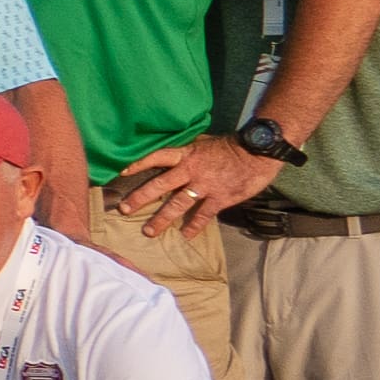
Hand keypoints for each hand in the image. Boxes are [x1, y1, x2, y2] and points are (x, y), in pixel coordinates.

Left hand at [106, 136, 283, 239]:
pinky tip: (185, 236)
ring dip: (162, 219)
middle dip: (140, 198)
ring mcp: (205, 186)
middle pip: (160, 185)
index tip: (121, 172)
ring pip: (177, 204)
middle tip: (124, 209)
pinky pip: (203, 215)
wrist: (258, 152)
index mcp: (186, 155)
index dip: (139, 164)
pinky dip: (194, 226)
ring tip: (149, 231)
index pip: (156, 157)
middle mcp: (191, 171)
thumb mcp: (204, 143)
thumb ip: (187, 152)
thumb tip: (172, 157)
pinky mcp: (220, 198)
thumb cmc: (231, 146)